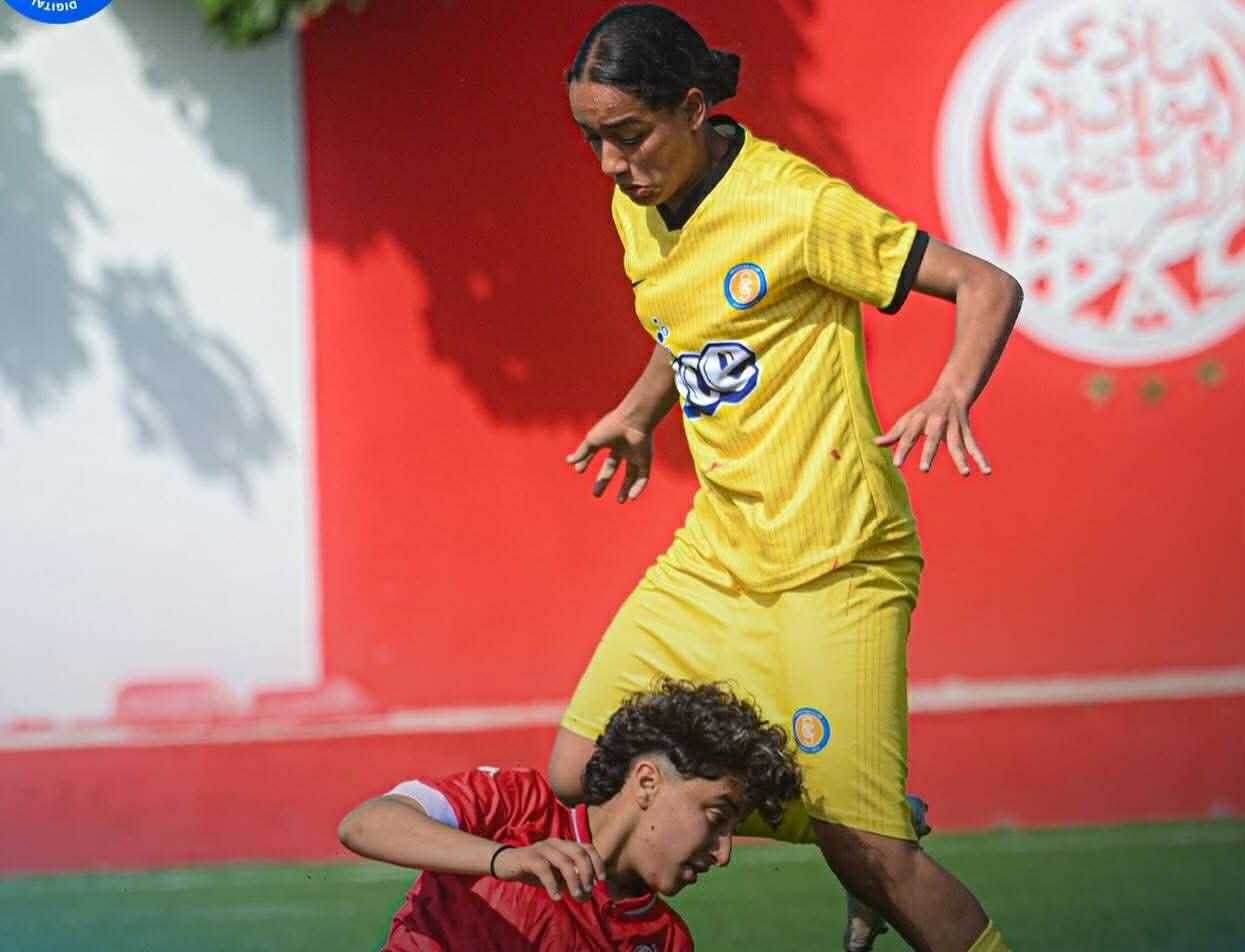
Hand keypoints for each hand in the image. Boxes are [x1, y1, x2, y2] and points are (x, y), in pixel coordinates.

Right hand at [492, 838, 605, 900]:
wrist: (506, 864)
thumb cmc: (534, 871)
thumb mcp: (555, 877)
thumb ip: (570, 883)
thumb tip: (587, 896)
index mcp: (564, 845)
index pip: (587, 847)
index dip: (597, 861)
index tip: (602, 879)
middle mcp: (556, 843)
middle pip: (578, 853)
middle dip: (587, 872)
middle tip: (588, 890)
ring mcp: (542, 848)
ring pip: (564, 862)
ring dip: (573, 880)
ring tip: (577, 896)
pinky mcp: (529, 857)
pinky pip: (544, 870)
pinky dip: (553, 884)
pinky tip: (557, 897)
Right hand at [566, 410, 654, 502]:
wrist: (634, 421)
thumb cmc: (612, 426)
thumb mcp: (593, 440)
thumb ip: (582, 452)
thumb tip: (569, 462)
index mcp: (609, 438)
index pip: (596, 452)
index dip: (586, 461)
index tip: (579, 471)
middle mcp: (623, 447)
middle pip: (613, 467)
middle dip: (604, 480)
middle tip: (596, 494)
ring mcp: (635, 454)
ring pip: (631, 474)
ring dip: (626, 488)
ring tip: (620, 501)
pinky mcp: (646, 459)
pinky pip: (644, 477)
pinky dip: (638, 487)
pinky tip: (631, 497)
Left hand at [874, 388, 990, 475]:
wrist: (950, 394)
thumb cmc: (924, 411)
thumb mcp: (907, 419)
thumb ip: (893, 434)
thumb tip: (875, 443)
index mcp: (919, 420)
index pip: (908, 436)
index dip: (902, 449)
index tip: (897, 465)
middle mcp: (937, 423)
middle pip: (933, 439)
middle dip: (929, 453)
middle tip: (925, 470)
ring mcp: (953, 427)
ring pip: (957, 444)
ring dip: (961, 458)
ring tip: (965, 473)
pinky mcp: (965, 432)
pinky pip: (974, 446)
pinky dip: (981, 458)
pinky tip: (986, 471)